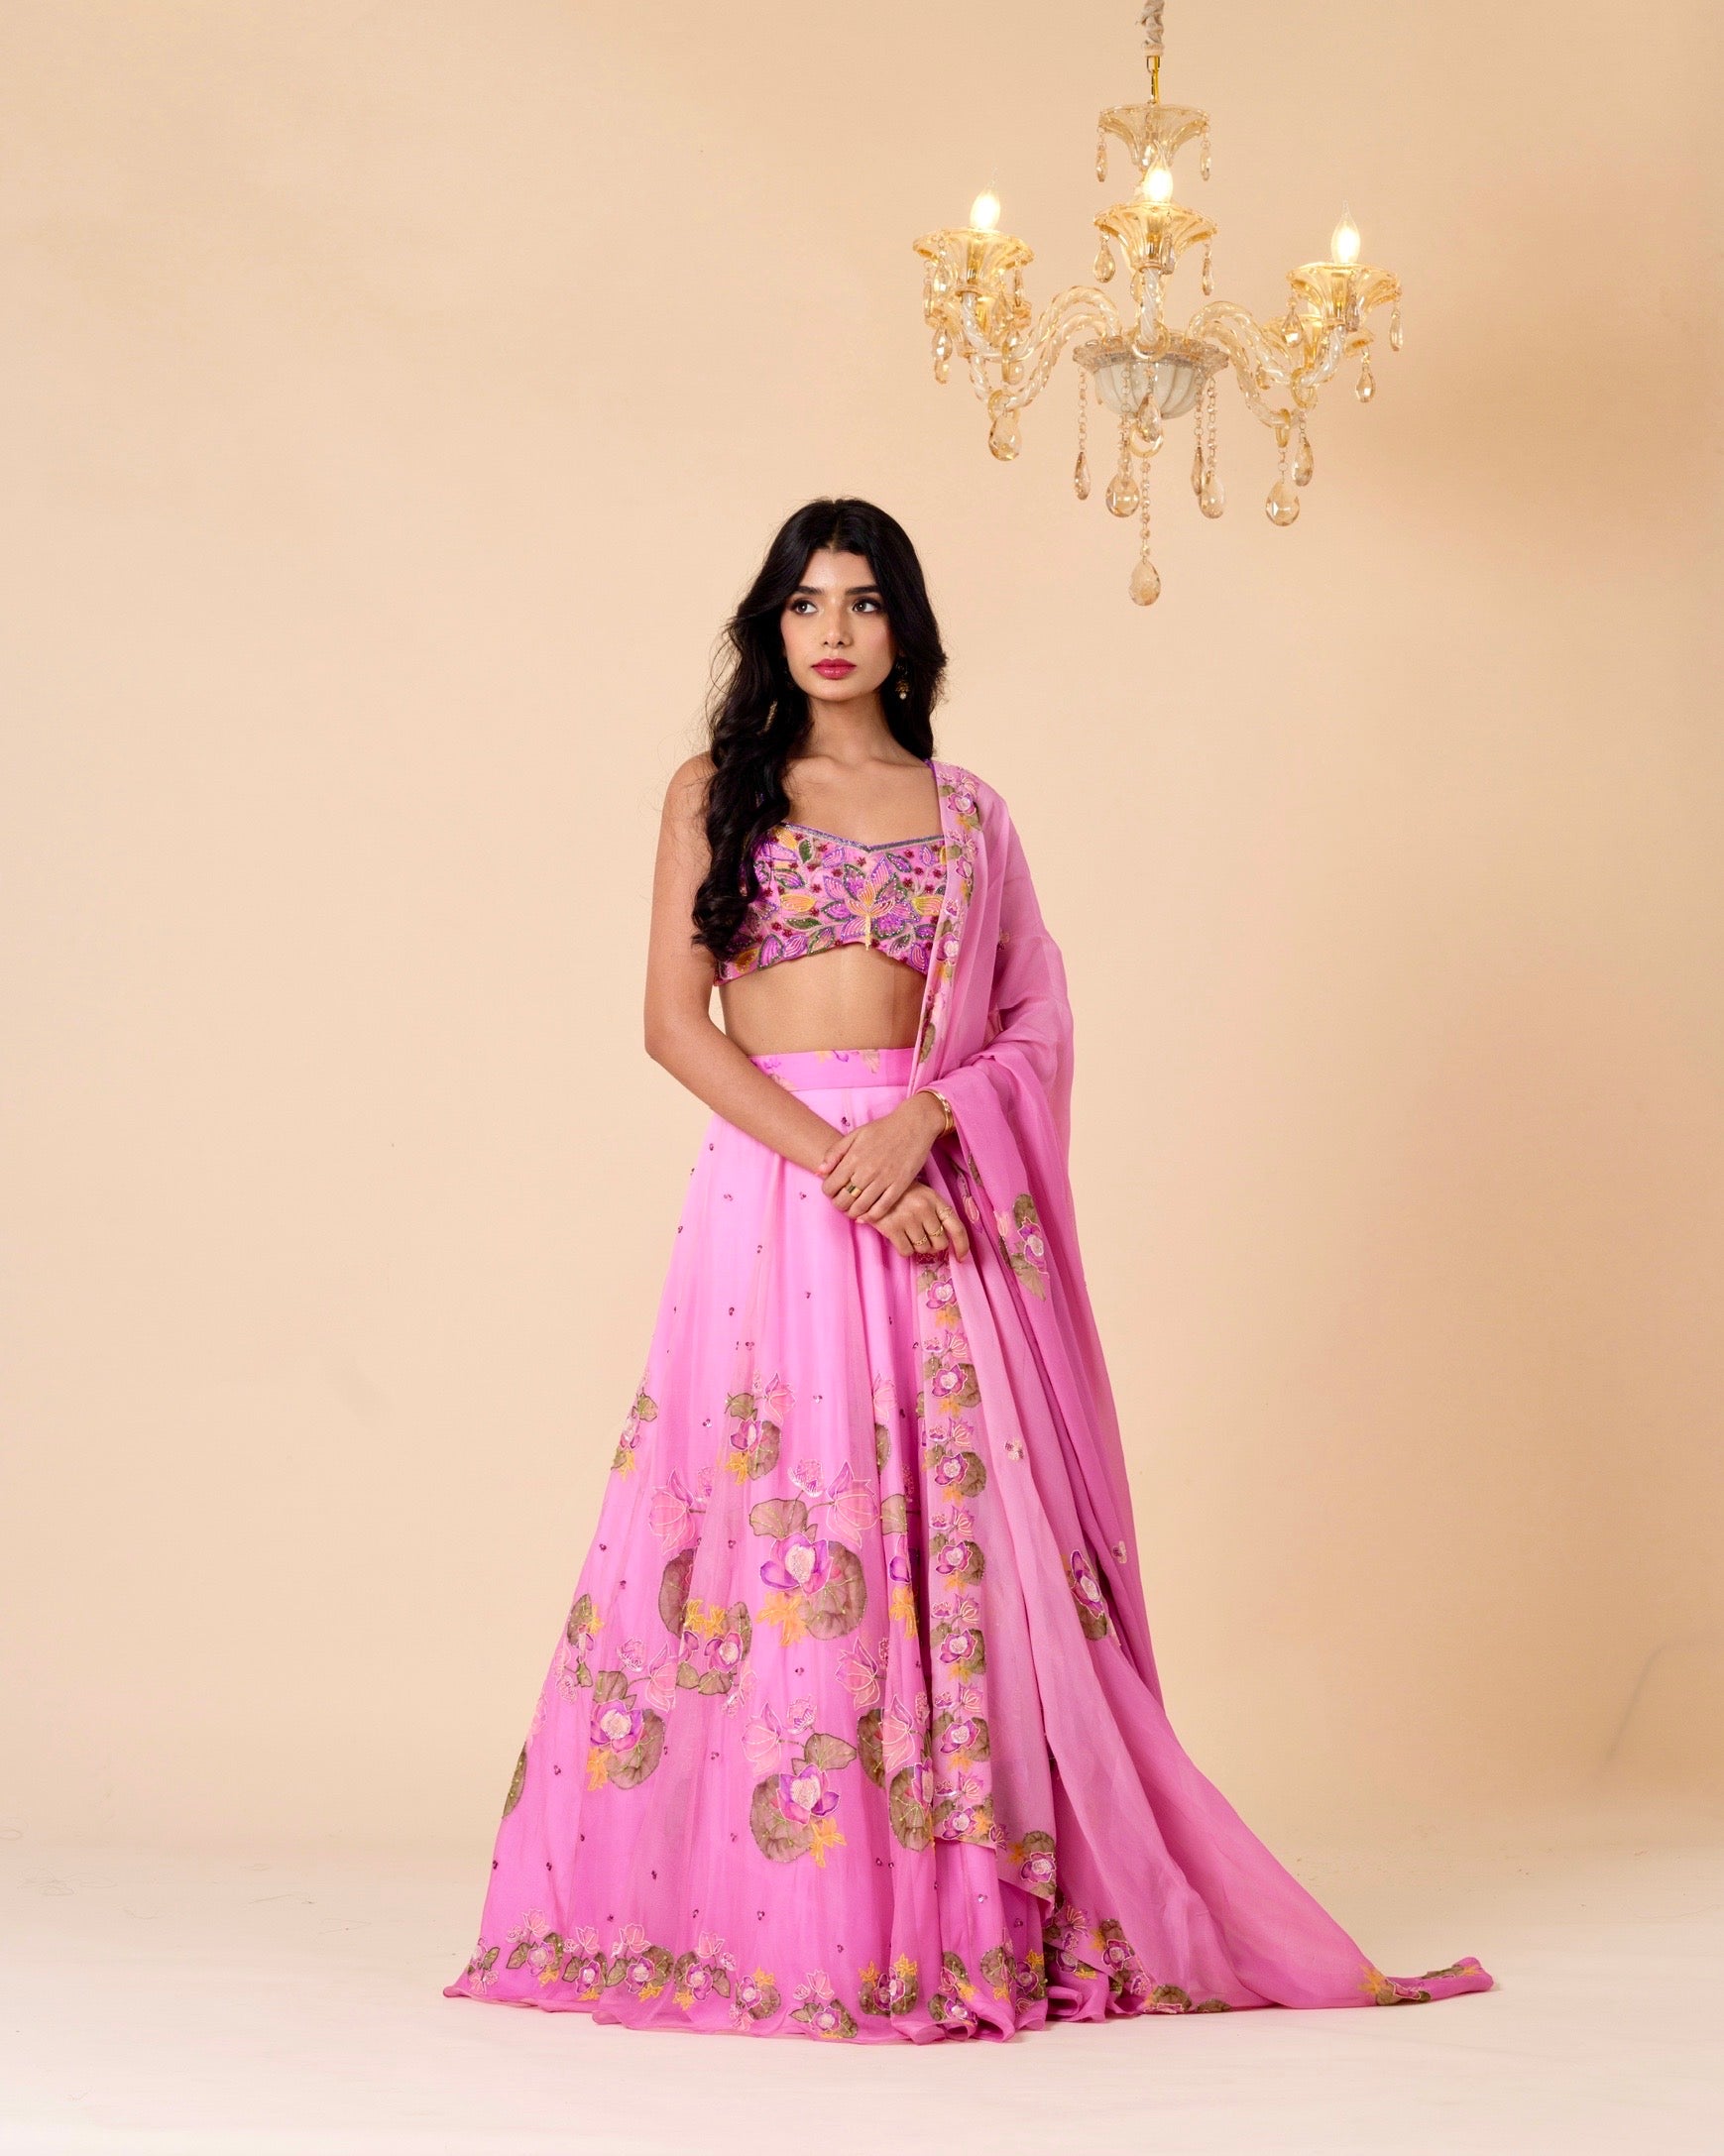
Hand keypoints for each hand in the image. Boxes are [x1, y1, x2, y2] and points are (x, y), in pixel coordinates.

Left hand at [815, 1093, 943, 1223]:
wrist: (914, 1124)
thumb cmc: (883, 1128)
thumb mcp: (855, 1134)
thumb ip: (835, 1152)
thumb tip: (819, 1171)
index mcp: (853, 1157)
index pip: (830, 1186)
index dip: (828, 1192)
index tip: (832, 1191)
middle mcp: (867, 1170)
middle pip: (844, 1200)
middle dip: (838, 1205)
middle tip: (841, 1202)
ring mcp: (884, 1179)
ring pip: (861, 1207)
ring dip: (852, 1213)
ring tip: (852, 1210)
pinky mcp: (899, 1185)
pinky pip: (882, 1208)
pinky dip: (871, 1216)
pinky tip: (867, 1215)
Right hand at [867, 1180, 971, 1263]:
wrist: (873, 1185)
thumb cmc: (902, 1193)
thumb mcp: (924, 1195)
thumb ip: (937, 1213)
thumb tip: (948, 1242)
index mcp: (935, 1200)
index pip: (956, 1227)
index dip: (962, 1245)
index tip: (961, 1257)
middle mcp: (924, 1209)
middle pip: (940, 1243)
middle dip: (933, 1245)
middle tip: (923, 1238)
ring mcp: (908, 1219)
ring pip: (922, 1249)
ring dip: (916, 1246)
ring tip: (907, 1232)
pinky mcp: (892, 1228)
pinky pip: (907, 1251)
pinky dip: (904, 1249)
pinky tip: (898, 1237)